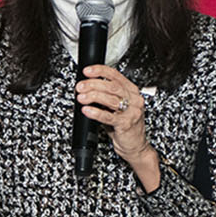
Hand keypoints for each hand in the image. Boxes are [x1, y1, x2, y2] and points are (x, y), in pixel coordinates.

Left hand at [78, 64, 158, 188]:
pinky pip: (108, 116)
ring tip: (81, 98)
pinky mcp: (126, 124)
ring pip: (110, 99)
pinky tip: (87, 110)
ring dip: (93, 97)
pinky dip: (96, 112)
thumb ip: (105, 97)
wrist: (135, 146)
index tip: (87, 71)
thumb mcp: (116, 107)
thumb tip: (86, 88)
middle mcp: (134, 99)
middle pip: (111, 86)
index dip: (100, 71)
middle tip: (80, 87)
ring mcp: (132, 112)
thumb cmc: (124, 126)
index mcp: (132, 91)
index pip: (115, 75)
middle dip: (93, 85)